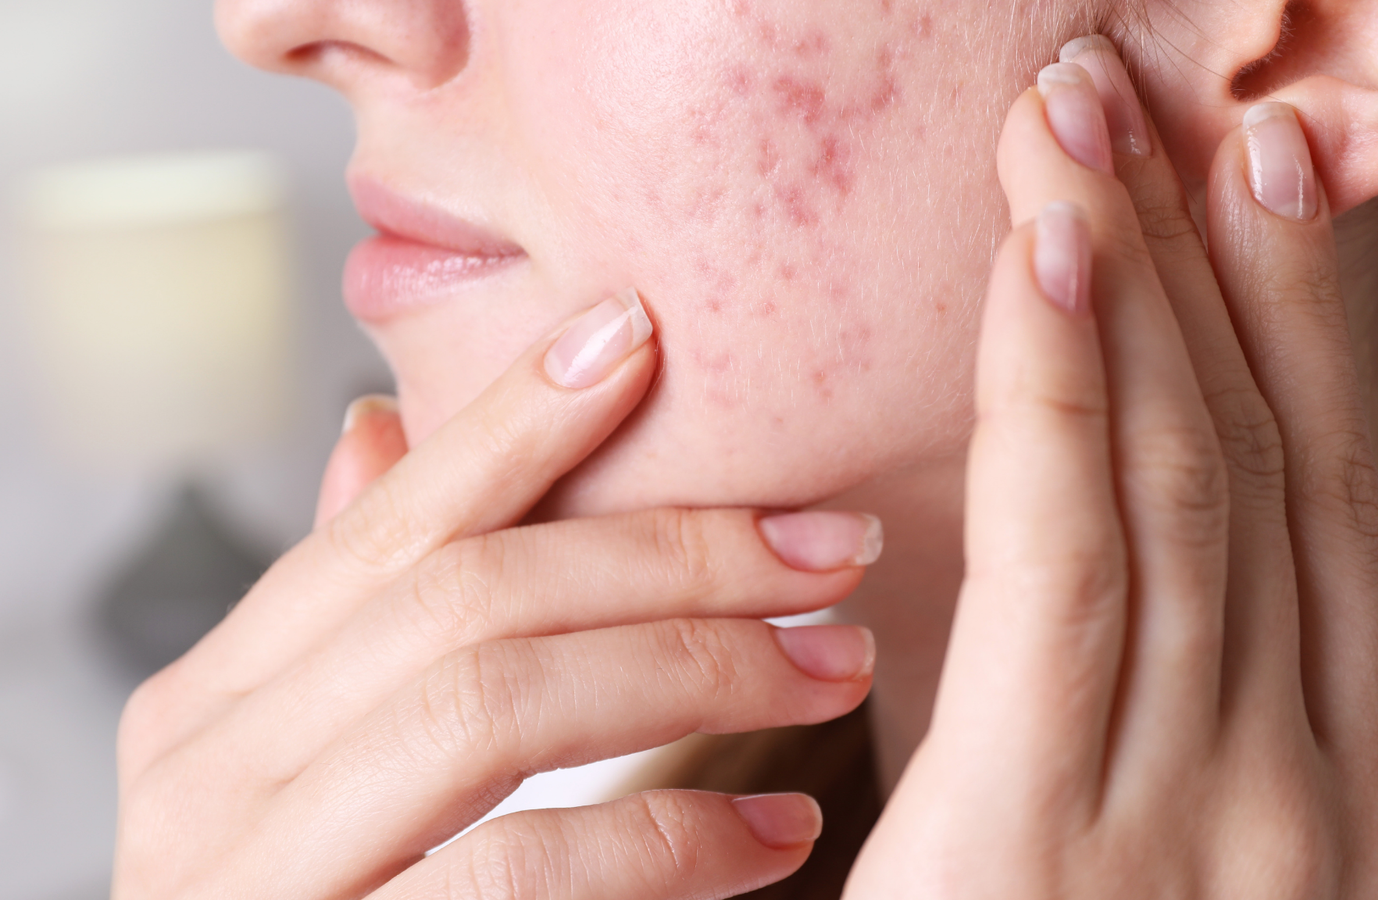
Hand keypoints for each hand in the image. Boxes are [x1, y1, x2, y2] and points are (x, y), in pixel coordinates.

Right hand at [113, 291, 880, 898]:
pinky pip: (518, 873)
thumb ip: (354, 617)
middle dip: (670, 553)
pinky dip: (667, 841)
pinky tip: (774, 837)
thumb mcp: (313, 757)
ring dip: (694, 667)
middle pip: (467, 597)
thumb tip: (375, 434)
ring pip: (491, 703)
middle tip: (828, 543)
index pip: (391, 526)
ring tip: (835, 663)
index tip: (643, 337)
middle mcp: (210, 774)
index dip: (514, 423)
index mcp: (219, 701)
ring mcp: (257, 877)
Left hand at [844, 38, 1377, 897]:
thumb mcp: (1143, 851)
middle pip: (1249, 467)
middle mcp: (1305, 794)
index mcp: (1329, 794)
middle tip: (1136, 96)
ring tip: (1078, 128)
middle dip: (1195, 266)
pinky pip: (1068, 574)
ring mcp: (1211, 822)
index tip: (1238, 170)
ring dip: (1131, 289)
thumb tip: (1097, 557)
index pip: (1298, 502)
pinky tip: (1050, 266)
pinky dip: (1068, 406)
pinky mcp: (1065, 845)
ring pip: (1178, 491)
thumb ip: (1144, 714)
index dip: (1276, 321)